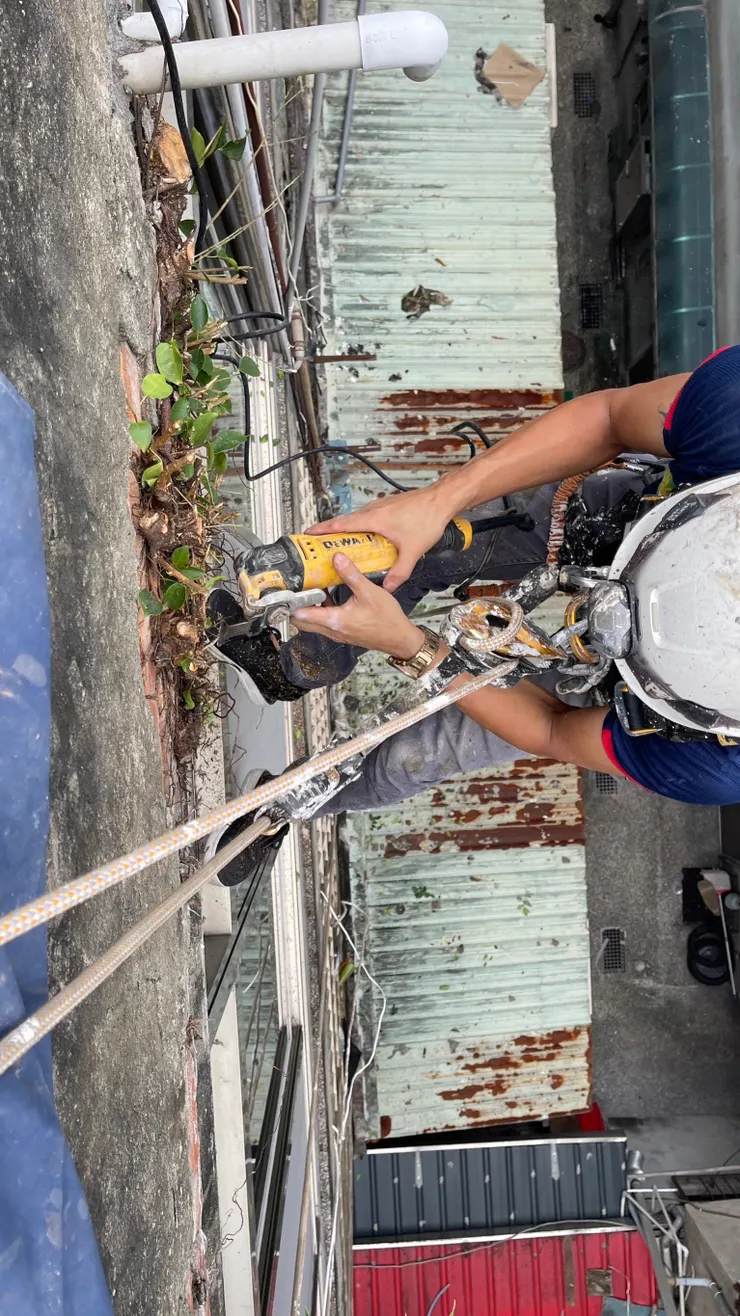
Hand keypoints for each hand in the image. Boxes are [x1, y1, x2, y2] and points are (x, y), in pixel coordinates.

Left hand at [292, 554, 424, 658]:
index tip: (289, 590)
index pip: (301, 616)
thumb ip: (351, 574)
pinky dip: (321, 611)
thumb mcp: (369, 592)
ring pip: (313, 623)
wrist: (399, 637)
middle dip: (296, 606)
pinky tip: (328, 596)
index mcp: (335, 621)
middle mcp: (332, 630)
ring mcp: (337, 633)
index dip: (292, 603)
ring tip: (311, 589)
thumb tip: (337, 558)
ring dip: (309, 608)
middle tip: (297, 588)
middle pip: (302, 622)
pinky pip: (324, 622)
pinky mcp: (343, 632)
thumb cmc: (387, 620)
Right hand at [305, 484, 452, 592]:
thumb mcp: (412, 551)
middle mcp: (373, 511)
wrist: (442, 500)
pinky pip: (369, 519)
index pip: (340, 524)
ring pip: (358, 521)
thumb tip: (389, 587)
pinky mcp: (389, 507)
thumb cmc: (427, 518)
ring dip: (348, 532)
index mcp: (373, 519)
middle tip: (321, 546)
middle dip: (331, 534)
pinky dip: (362, 529)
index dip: (322, 529)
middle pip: (345, 523)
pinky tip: (369, 541)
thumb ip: (399, 572)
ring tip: (342, 546)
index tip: (308, 534)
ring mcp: (381, 507)